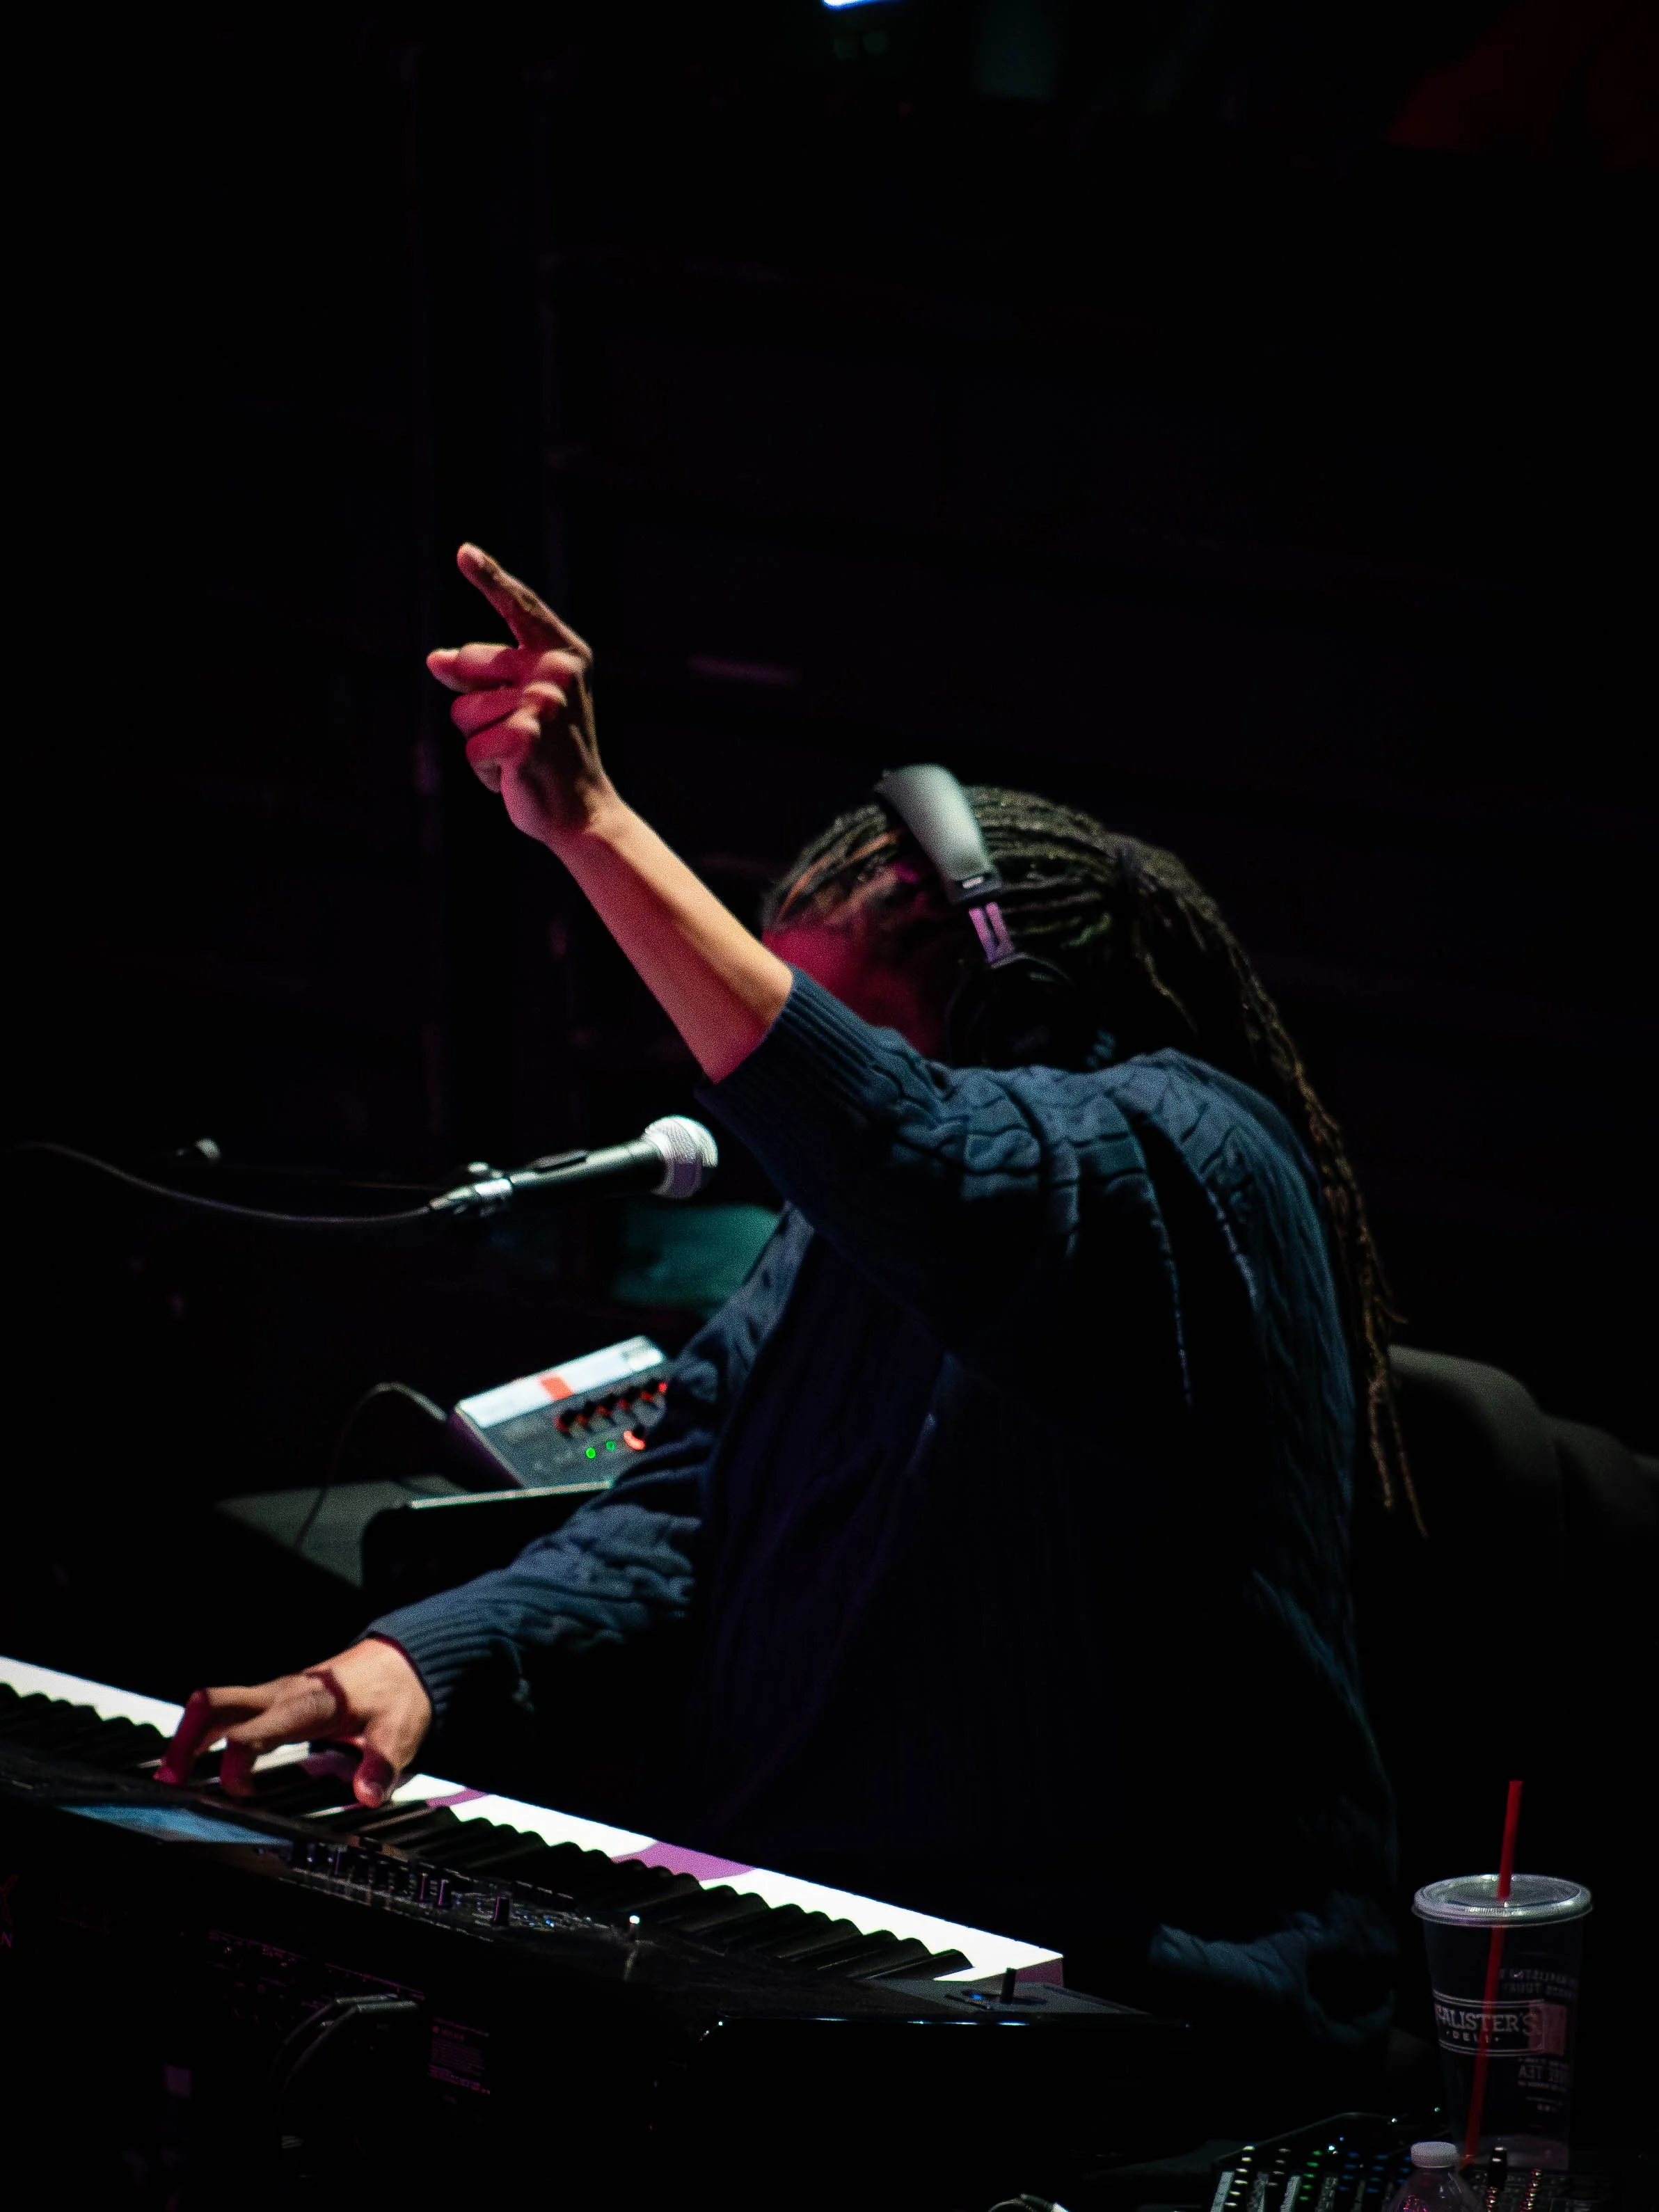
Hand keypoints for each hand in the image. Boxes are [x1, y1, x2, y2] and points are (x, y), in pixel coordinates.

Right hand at [156, 1637, 433, 1807]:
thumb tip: (367, 1795)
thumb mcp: (400, 1731)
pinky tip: (200, 1757)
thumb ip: (381, 1765)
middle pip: (216, 1705)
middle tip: (171, 1779)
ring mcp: (276, 1693)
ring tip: (172, 1775)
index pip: (255, 1730)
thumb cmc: (398, 1692)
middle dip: (185, 1739)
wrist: (403, 1659)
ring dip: (190, 1736)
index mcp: (308, 1703)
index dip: (237, 1762)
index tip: (238, 1792)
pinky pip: (231, 1709)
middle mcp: (282, 1693)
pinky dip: (207, 1731)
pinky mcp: (276, 1698)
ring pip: (217, 1705)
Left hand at [428, 543, 615, 847]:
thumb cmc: (552, 755)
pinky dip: (484, 771)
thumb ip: (484, 675)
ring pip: (464, 712)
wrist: (584, 812)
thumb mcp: (524, 703)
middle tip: (516, 732)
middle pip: (469, 665)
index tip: (463, 551)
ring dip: (479, 742)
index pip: (518, 608)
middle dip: (473, 699)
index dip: (490, 578)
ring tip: (519, 757)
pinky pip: (473, 749)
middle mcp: (557, 673)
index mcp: (565, 654)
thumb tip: (433, 659)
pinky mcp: (523, 739)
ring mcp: (542, 704)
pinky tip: (516, 778)